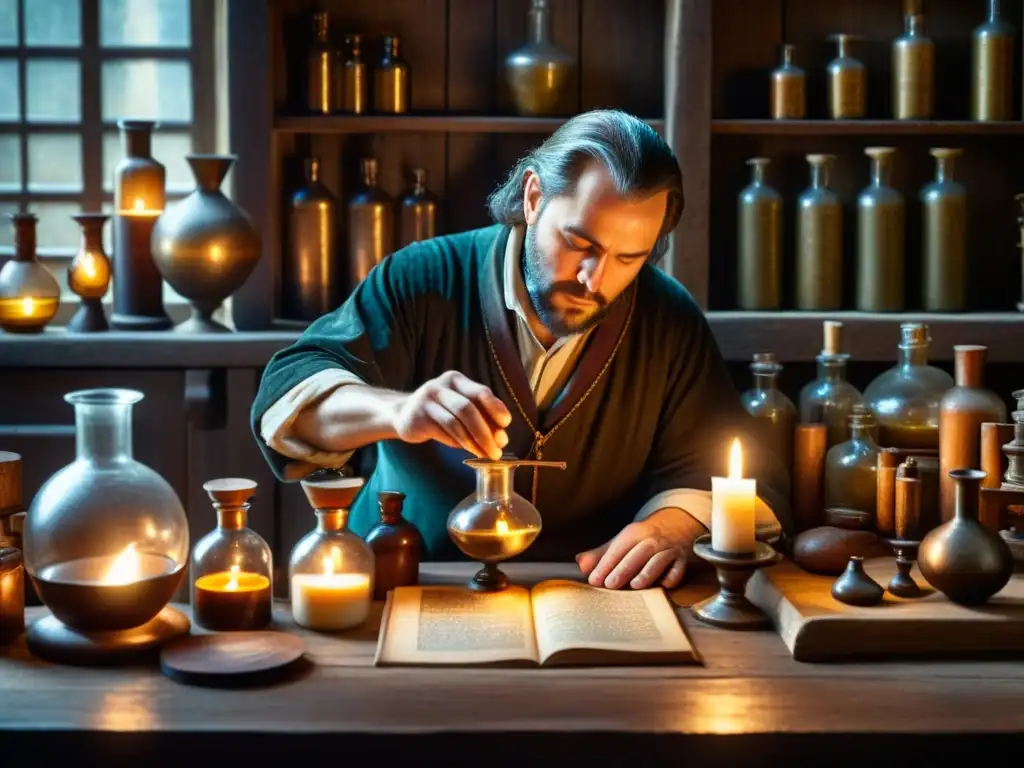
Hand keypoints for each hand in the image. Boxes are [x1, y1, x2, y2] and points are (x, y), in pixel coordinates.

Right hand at [392, 371, 512, 459]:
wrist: (403, 414)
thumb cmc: (440, 412)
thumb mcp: (460, 408)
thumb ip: (481, 419)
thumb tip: (501, 439)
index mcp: (457, 381)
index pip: (481, 391)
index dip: (496, 408)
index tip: (506, 424)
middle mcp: (442, 386)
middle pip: (468, 409)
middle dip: (486, 432)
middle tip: (496, 450)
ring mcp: (427, 400)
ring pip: (455, 423)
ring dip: (473, 442)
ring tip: (485, 454)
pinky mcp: (418, 417)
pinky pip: (443, 432)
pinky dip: (457, 444)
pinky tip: (467, 450)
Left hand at [575, 508, 705, 589]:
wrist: (676, 525)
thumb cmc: (643, 539)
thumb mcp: (622, 541)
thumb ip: (601, 554)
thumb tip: (581, 564)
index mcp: (634, 534)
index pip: (618, 549)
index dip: (605, 564)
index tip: (594, 579)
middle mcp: (652, 540)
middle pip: (638, 554)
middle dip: (623, 569)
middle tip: (610, 585)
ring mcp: (669, 549)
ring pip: (659, 560)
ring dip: (647, 573)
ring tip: (635, 586)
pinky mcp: (682, 560)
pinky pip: (678, 568)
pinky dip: (673, 576)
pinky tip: (665, 585)